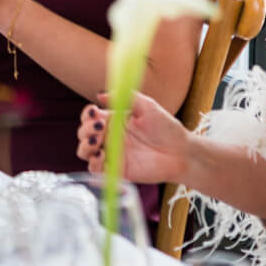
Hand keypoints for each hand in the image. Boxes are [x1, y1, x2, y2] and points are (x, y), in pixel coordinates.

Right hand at [78, 94, 192, 183]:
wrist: (182, 153)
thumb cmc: (167, 128)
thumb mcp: (148, 107)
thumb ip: (126, 98)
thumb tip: (101, 94)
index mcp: (114, 120)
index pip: (91, 116)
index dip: (88, 114)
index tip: (95, 111)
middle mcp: (110, 137)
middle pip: (84, 133)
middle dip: (85, 129)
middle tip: (99, 127)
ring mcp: (112, 154)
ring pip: (85, 152)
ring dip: (85, 146)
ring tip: (96, 142)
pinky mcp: (117, 171)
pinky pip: (95, 170)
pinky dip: (92, 164)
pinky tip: (101, 156)